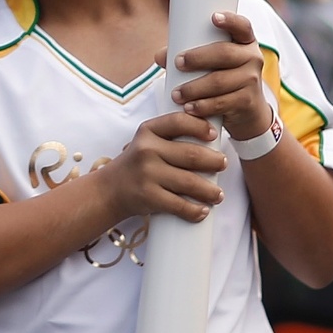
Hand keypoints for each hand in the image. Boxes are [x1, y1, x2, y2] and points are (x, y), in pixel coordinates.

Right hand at [94, 111, 228, 224]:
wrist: (110, 189)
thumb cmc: (138, 163)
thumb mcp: (147, 141)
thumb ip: (170, 135)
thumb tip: (211, 137)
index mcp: (148, 131)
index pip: (179, 122)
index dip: (201, 127)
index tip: (214, 135)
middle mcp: (147, 149)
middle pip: (192, 155)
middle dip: (214, 161)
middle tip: (223, 165)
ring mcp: (147, 173)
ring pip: (190, 182)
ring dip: (210, 191)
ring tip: (218, 194)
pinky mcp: (148, 196)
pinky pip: (179, 205)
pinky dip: (195, 210)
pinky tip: (203, 211)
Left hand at [165, 11, 276, 142]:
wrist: (248, 110)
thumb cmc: (223, 77)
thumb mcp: (212, 63)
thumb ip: (188, 55)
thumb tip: (160, 56)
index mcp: (244, 41)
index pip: (242, 26)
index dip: (230, 20)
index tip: (213, 17)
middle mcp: (253, 57)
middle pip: (225, 53)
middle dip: (198, 58)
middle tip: (177, 63)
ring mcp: (253, 80)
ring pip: (220, 81)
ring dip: (195, 88)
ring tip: (176, 94)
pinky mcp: (247, 101)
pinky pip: (222, 102)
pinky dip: (203, 106)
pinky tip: (190, 108)